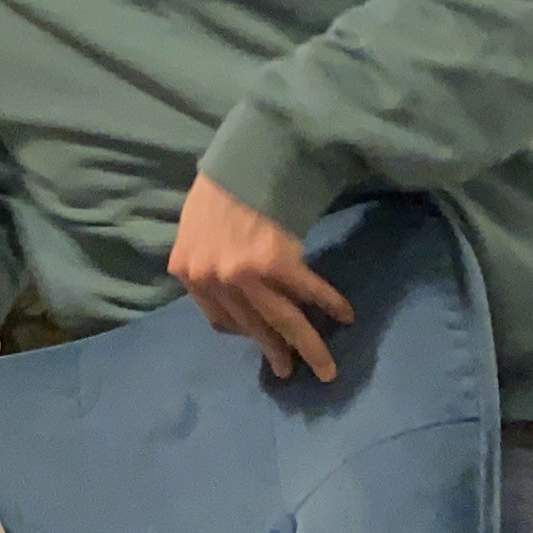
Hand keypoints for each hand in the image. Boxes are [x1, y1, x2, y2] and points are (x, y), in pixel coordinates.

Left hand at [167, 175, 351, 383]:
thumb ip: (207, 262)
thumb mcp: (195, 231)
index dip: (244, 332)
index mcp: (187, 273)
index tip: (262, 339)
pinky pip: (307, 291)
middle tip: (288, 372)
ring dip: (306, 346)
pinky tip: (345, 314)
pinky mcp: (275, 262)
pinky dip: (328, 302)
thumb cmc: (218, 191)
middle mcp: (211, 279)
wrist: (242, 160)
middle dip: (274, 352)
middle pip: (250, 326)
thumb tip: (233, 289)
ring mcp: (242, 273)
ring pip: (280, 320)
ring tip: (324, 366)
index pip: (218, 319)